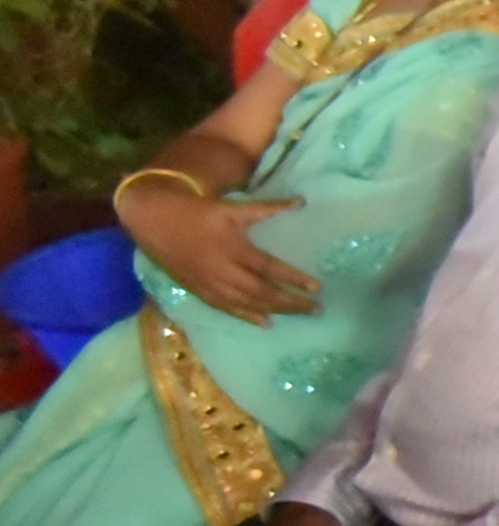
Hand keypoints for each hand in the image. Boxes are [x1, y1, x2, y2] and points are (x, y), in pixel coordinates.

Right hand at [118, 180, 318, 323]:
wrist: (154, 219)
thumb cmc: (197, 211)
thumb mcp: (233, 208)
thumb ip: (267, 208)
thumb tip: (300, 202)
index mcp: (233, 249)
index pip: (270, 268)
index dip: (294, 279)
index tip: (318, 288)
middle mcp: (223, 270)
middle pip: (262, 292)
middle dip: (291, 302)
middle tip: (317, 309)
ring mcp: (210, 283)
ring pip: (246, 303)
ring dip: (274, 310)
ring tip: (298, 315)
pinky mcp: (198, 290)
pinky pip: (226, 307)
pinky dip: (247, 316)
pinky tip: (266, 323)